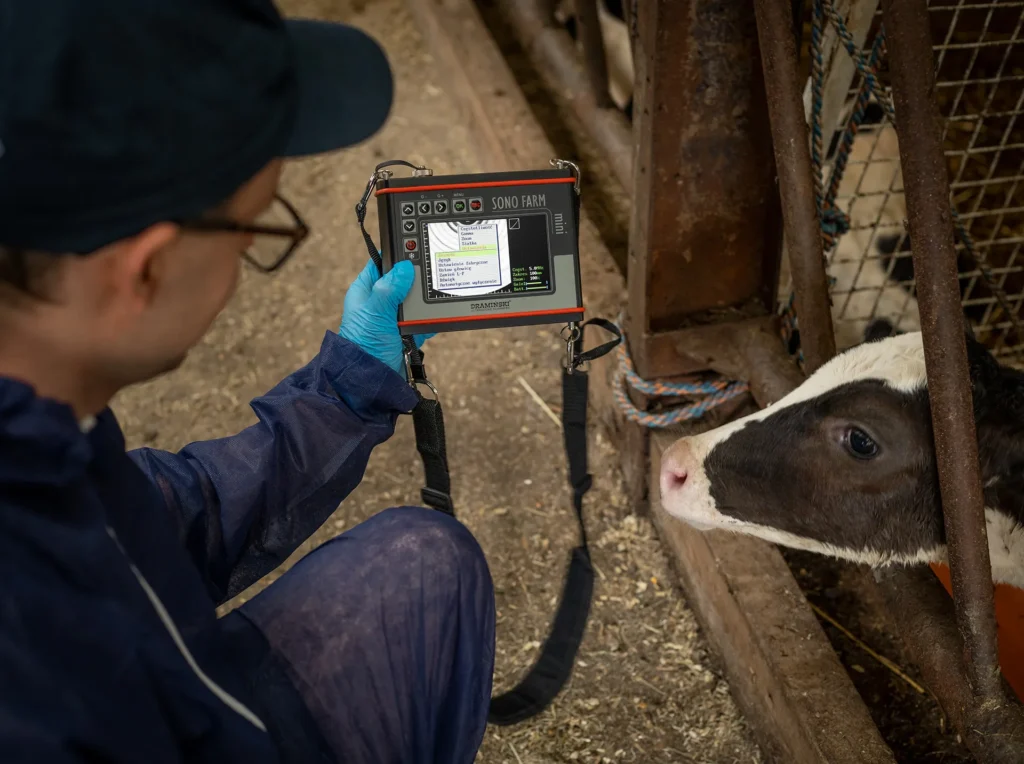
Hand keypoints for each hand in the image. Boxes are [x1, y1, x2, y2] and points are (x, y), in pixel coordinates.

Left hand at [338, 258, 433, 375]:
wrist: (371, 383)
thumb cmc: (364, 347)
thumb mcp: (375, 313)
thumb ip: (389, 289)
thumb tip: (405, 267)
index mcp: (366, 292)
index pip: (382, 264)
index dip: (397, 255)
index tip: (415, 247)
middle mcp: (380, 303)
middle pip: (403, 281)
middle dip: (417, 280)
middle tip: (432, 274)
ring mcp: (394, 319)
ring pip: (415, 301)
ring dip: (425, 302)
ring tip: (436, 298)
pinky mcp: (406, 334)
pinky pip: (423, 321)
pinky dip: (431, 321)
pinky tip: (439, 317)